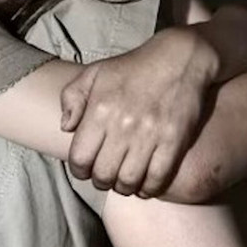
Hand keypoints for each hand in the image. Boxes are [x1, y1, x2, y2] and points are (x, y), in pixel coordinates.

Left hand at [60, 27, 218, 197]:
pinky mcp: (173, 141)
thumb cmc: (135, 66)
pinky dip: (149, 189)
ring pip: (129, 181)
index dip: (79, 171)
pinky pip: (157, 178)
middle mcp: (122, 125)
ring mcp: (150, 135)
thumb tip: (65, 127)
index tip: (86, 170)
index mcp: (99, 109)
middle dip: (101, 182)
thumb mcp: (95, 72)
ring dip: (124, 188)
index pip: (79, 158)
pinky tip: (146, 184)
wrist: (180, 57)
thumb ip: (72, 97)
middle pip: (103, 175)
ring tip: (125, 182)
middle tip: (106, 177)